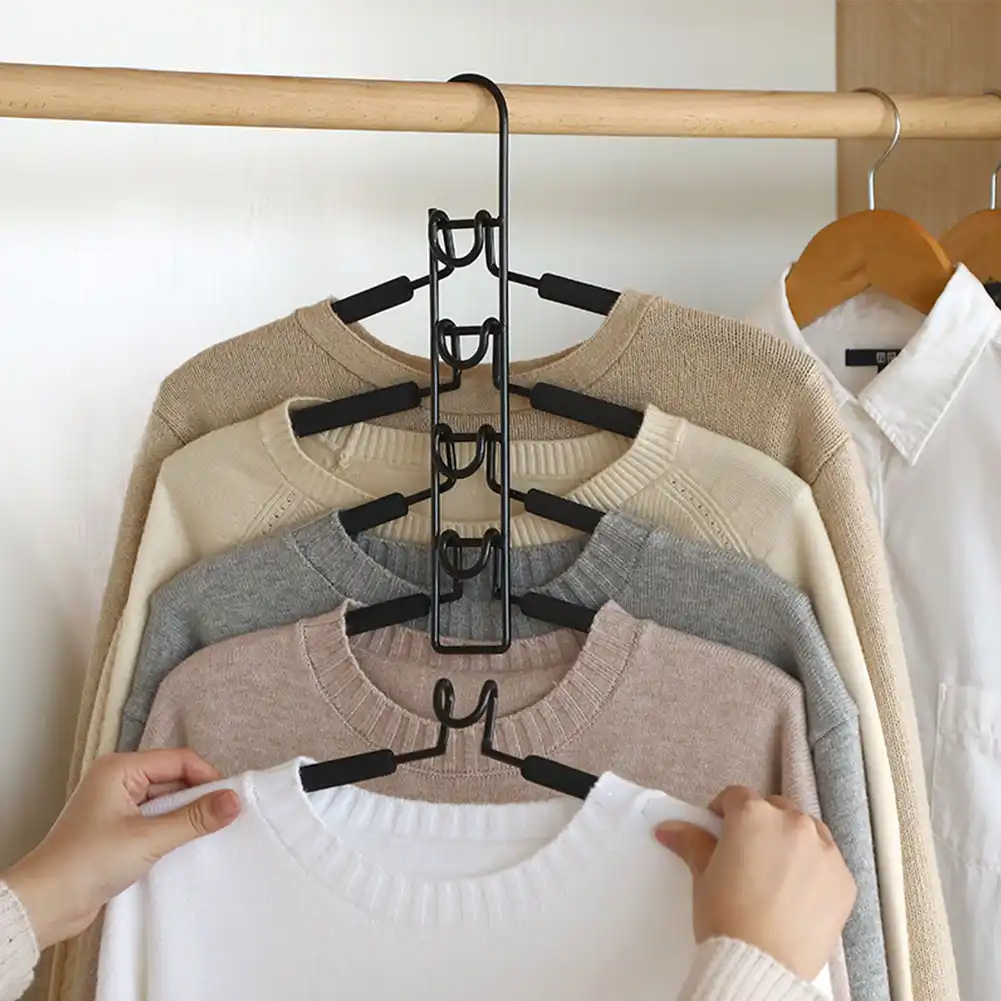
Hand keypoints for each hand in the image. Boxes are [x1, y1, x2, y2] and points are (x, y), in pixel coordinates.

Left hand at [1, 749, 239, 949]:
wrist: (44, 906)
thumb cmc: (88, 863)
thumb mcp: (149, 838)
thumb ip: (195, 818)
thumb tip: (236, 800)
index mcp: (120, 768)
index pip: (178, 760)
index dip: (207, 777)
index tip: (230, 801)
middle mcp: (118, 780)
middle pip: (173, 778)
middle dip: (198, 797)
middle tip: (224, 818)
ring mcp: (117, 805)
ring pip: (166, 800)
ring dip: (185, 815)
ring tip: (208, 833)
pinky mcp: (117, 829)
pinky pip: (155, 819)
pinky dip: (172, 829)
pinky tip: (185, 843)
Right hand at [655, 786, 855, 980]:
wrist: (761, 965)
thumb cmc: (727, 918)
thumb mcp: (703, 876)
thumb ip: (691, 842)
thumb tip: (671, 829)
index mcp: (753, 815)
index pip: (736, 796)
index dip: (724, 812)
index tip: (720, 830)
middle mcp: (792, 824)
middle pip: (775, 808)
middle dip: (760, 823)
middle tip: (747, 853)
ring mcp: (824, 850)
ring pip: (807, 829)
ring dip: (792, 839)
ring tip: (776, 870)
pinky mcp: (844, 879)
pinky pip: (828, 860)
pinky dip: (814, 867)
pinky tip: (798, 892)